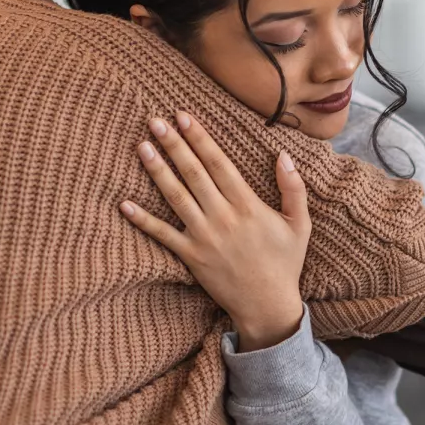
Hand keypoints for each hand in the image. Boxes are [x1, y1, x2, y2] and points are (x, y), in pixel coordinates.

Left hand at [120, 111, 311, 351]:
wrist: (268, 307)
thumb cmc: (285, 262)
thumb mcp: (300, 224)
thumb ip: (294, 188)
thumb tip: (283, 155)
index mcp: (248, 205)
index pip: (219, 163)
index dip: (200, 138)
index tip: (184, 117)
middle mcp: (223, 217)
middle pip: (193, 173)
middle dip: (174, 145)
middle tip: (156, 121)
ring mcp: (204, 237)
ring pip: (176, 197)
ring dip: (157, 171)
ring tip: (142, 147)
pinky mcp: (191, 257)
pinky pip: (163, 235)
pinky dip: (143, 220)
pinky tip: (124, 204)